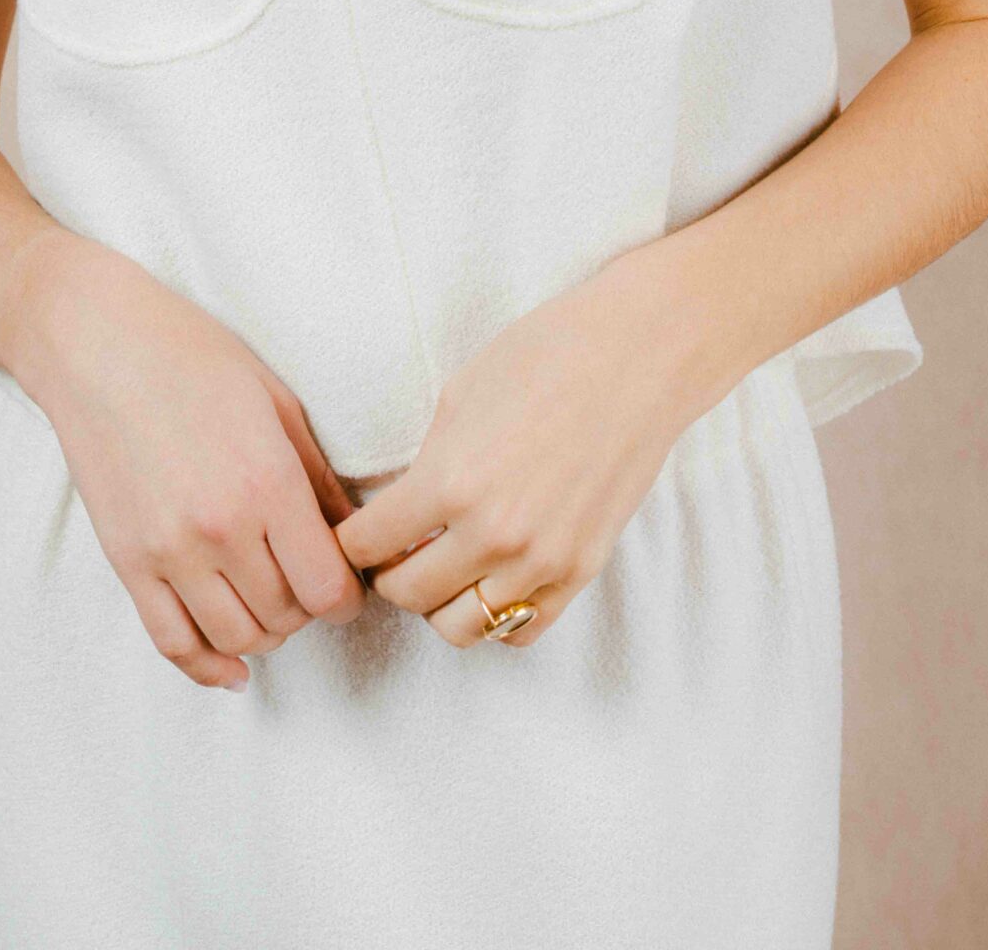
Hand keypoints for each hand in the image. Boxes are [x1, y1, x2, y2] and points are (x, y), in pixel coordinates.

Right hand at [18, 241, 367, 689]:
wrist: (97, 344)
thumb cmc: (194, 358)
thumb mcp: (278, 403)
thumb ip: (320, 479)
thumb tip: (356, 535)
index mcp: (267, 484)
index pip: (327, 590)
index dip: (349, 597)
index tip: (349, 582)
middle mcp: (219, 530)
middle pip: (285, 618)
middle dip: (308, 609)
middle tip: (308, 580)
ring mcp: (167, 552)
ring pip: (236, 639)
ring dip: (265, 633)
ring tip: (270, 599)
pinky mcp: (127, 562)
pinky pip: (172, 643)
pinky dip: (207, 667)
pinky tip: (230, 664)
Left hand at [332, 254, 701, 648]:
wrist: (636, 357)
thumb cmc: (545, 356)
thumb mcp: (459, 397)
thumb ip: (426, 463)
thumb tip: (402, 507)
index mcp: (450, 482)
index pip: (366, 545)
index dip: (351, 538)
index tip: (354, 531)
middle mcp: (492, 535)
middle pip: (406, 594)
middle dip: (388, 574)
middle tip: (392, 551)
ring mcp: (540, 561)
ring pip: (460, 627)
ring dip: (438, 602)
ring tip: (440, 568)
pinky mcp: (580, 572)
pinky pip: (519, 631)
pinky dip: (495, 616)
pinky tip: (489, 578)